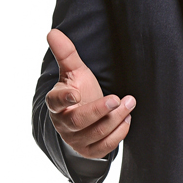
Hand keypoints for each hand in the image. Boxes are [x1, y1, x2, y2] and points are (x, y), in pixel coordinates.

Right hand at [44, 29, 134, 159]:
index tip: (75, 94)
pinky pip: (105, 147)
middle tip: (118, 99)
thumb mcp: (74, 71)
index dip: (63, 99)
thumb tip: (53, 32)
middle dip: (100, 110)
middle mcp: (63, 124)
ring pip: (95, 133)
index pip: (55, 102)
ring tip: (130, 103)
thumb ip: (66, 53)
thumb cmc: (79, 90)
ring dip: (115, 119)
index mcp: (56, 104)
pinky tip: (126, 119)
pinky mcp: (89, 151)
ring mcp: (76, 140)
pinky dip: (118, 134)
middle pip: (79, 120)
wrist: (85, 118)